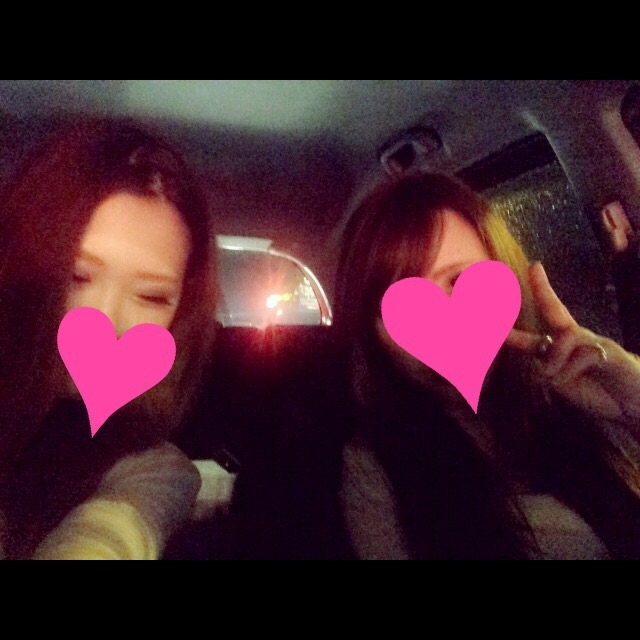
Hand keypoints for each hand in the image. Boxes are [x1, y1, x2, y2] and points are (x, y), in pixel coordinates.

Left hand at [505, 262, 639, 426]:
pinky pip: (584, 353)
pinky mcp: (612, 353)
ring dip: (553, 359)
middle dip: (542, 289)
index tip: (527, 271)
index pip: (547, 320)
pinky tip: (574, 379)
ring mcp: (597, 343)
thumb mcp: (563, 384)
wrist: (634, 406)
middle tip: (533, 266)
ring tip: (552, 377)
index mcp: (565, 345)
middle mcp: (580, 339)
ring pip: (565, 338)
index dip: (532, 302)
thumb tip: (541, 357)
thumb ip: (547, 370)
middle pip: (557, 311)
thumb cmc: (598, 394)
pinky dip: (570, 369)